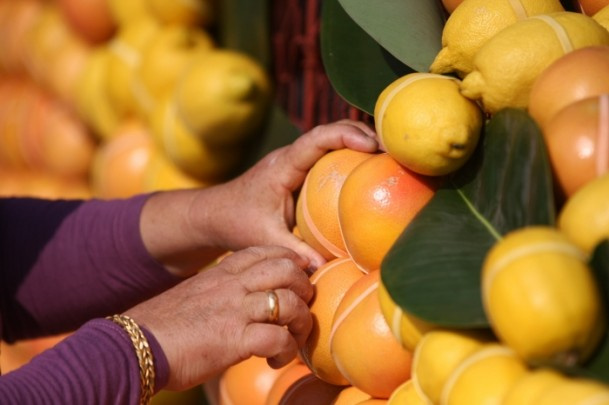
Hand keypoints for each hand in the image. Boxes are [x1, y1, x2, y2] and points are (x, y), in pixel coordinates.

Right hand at [124, 246, 313, 390]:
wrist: (133, 346)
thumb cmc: (161, 326)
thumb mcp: (195, 295)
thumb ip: (222, 292)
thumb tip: (244, 303)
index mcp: (221, 273)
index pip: (266, 252)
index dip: (290, 261)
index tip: (298, 276)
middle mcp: (232, 286)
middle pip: (287, 269)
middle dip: (304, 288)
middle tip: (301, 309)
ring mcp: (235, 311)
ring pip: (290, 302)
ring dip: (301, 322)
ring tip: (293, 338)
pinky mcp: (234, 340)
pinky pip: (279, 338)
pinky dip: (286, 350)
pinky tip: (276, 359)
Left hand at [190, 119, 378, 269]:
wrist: (215, 212)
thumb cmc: (236, 222)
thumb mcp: (263, 239)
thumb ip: (292, 252)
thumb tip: (323, 267)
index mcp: (282, 166)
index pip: (316, 140)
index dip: (346, 135)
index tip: (373, 145)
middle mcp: (290, 157)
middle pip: (330, 130)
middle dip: (361, 133)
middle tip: (393, 148)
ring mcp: (296, 160)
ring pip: (330, 138)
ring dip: (358, 139)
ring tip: (390, 154)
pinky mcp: (300, 169)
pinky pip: (328, 154)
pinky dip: (350, 153)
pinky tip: (369, 169)